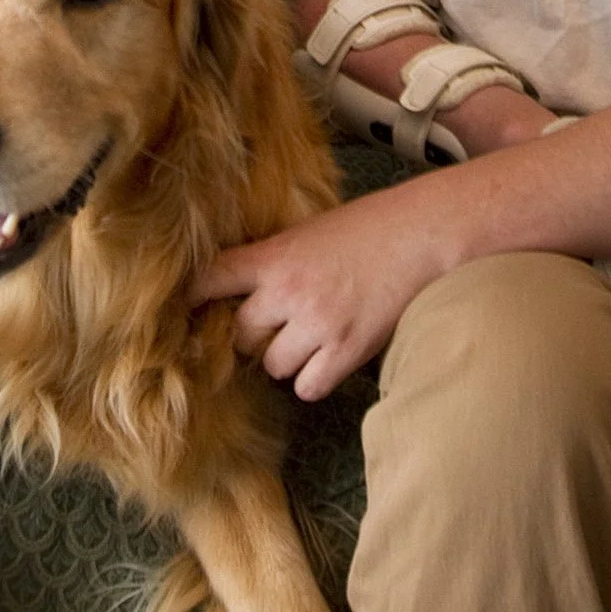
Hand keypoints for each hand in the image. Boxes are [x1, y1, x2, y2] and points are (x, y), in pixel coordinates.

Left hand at [196, 183, 451, 400]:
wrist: (425, 233)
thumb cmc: (371, 225)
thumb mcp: (311, 229)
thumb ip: (276, 258)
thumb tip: (245, 285)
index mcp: (274, 255)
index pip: (210, 279)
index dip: (193, 298)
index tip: (185, 310)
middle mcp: (288, 292)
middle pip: (239, 335)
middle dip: (253, 335)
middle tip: (273, 326)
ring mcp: (317, 324)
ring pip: (272, 365)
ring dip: (286, 358)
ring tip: (310, 337)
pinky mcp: (347, 350)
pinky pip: (307, 386)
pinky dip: (313, 379)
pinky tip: (328, 359)